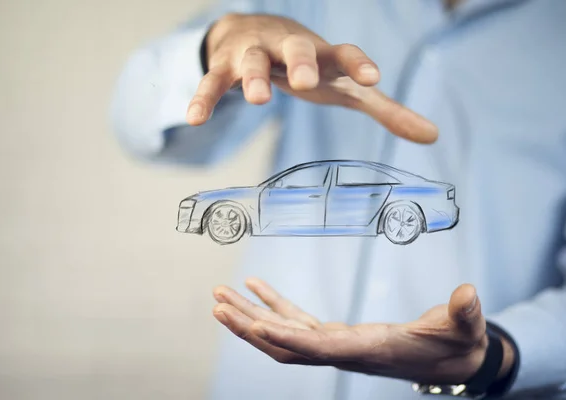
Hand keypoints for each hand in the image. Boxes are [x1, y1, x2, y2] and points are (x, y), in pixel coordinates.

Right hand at [187, 13, 437, 143]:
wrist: (253, 32)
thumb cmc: (310, 66)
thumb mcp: (344, 86)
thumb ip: (385, 109)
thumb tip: (433, 136)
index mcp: (324, 54)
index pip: (345, 53)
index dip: (358, 63)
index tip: (373, 78)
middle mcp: (290, 48)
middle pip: (297, 48)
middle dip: (301, 61)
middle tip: (306, 82)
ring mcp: (256, 54)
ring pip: (252, 61)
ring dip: (254, 77)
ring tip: (258, 100)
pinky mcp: (225, 66)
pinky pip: (213, 82)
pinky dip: (205, 98)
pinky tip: (194, 119)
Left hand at [212, 278, 514, 384]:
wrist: (452, 362)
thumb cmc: (458, 345)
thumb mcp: (466, 329)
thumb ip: (465, 314)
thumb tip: (468, 294)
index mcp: (368, 350)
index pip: (320, 350)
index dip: (288, 340)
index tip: (254, 328)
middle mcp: (343, 351)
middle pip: (285, 346)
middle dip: (249, 328)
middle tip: (216, 303)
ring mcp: (336, 344)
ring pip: (283, 334)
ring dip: (250, 316)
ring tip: (220, 295)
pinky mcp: (336, 334)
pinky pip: (297, 320)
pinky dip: (274, 304)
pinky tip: (255, 286)